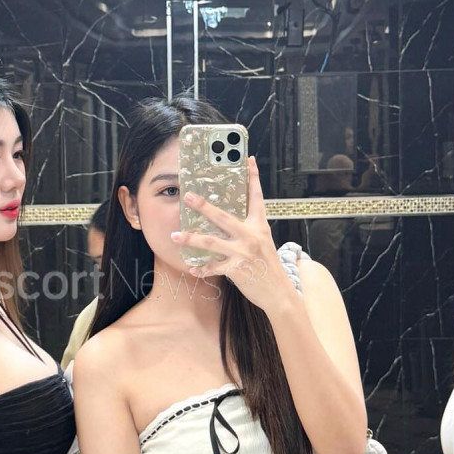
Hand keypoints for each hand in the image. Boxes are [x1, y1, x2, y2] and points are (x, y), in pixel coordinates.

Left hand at [171, 157, 293, 309]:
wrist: (279, 292)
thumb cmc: (269, 267)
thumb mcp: (264, 242)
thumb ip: (249, 230)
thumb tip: (230, 221)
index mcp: (260, 226)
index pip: (256, 197)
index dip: (253, 177)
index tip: (248, 160)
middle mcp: (251, 236)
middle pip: (223, 216)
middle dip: (203, 206)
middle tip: (188, 196)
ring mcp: (243, 252)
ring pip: (211, 242)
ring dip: (190, 239)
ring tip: (175, 235)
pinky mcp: (236, 269)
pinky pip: (213, 267)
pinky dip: (201, 269)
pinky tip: (192, 269)